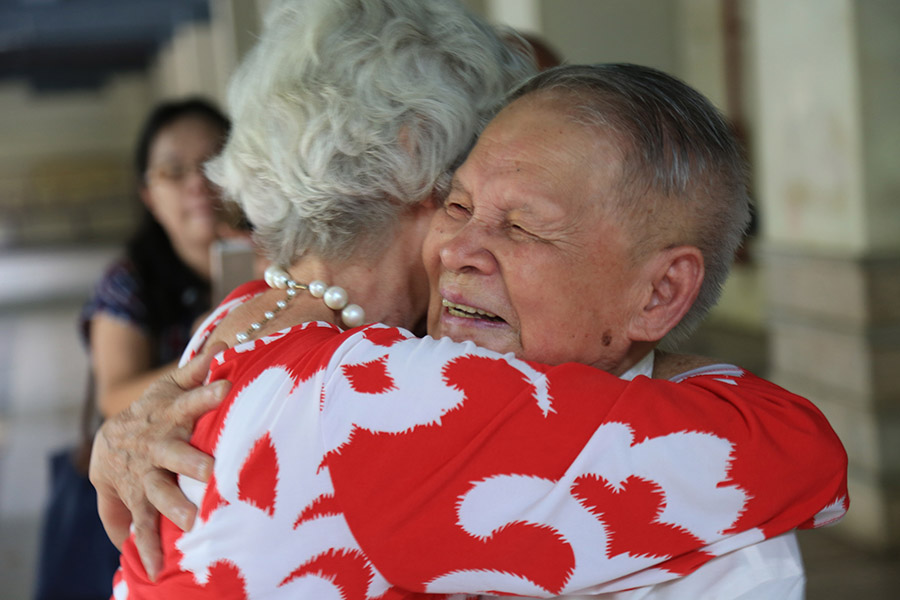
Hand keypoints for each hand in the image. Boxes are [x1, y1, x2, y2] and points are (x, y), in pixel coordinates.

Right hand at [89, 343, 228, 579]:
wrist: (110, 439)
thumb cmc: (156, 410)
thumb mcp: (172, 386)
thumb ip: (199, 369)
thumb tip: (224, 344)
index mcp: (170, 418)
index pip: (191, 401)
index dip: (207, 394)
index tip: (227, 386)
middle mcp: (157, 448)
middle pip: (173, 454)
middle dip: (191, 462)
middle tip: (210, 471)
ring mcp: (144, 476)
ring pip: (157, 493)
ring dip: (173, 508)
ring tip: (192, 524)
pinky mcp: (136, 500)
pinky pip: (142, 526)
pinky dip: (148, 548)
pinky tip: (158, 568)